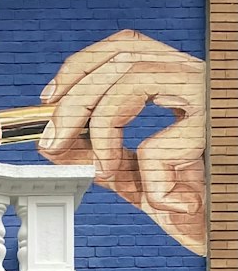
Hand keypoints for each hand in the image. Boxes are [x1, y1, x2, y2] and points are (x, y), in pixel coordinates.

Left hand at [37, 31, 205, 254]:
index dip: (82, 65)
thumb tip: (51, 143)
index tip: (49, 97)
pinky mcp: (217, 129)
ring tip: (106, 170)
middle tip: (52, 141)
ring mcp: (211, 97)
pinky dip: (149, 181)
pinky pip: (159, 145)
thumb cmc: (198, 198)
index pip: (127, 46)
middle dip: (73, 100)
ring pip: (133, 80)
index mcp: (179, 82)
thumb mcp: (137, 174)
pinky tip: (167, 200)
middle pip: (123, 57)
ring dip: (101, 131)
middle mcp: (197, 77)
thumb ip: (97, 154)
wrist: (231, 223)